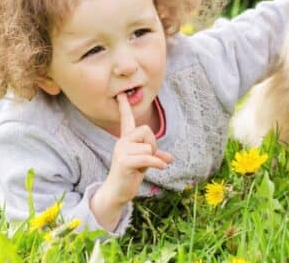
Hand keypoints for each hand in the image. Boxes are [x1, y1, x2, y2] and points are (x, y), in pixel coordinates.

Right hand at [90, 94, 172, 229]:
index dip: (124, 107)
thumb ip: (155, 156)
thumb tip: (170, 159)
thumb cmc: (131, 176)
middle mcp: (122, 142)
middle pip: (146, 130)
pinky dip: (157, 163)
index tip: (120, 94)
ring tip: (143, 167)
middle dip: (153, 144)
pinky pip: (147, 157)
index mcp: (126, 139)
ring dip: (152, 157)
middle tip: (149, 158)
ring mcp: (121, 151)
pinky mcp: (124, 161)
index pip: (125, 119)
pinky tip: (160, 168)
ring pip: (148, 146)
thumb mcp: (145, 163)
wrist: (118, 193)